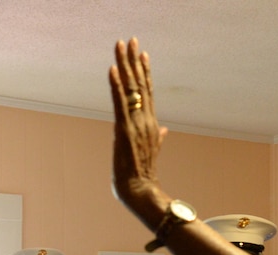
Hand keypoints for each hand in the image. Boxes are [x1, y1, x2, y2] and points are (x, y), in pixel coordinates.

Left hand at [109, 37, 168, 221]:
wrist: (141, 192)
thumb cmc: (143, 177)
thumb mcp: (151, 152)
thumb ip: (159, 138)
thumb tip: (165, 129)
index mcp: (151, 125)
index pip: (148, 93)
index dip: (145, 72)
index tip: (142, 53)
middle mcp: (146, 121)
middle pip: (140, 85)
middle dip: (134, 61)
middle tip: (131, 40)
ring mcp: (136, 125)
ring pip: (130, 90)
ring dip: (124, 66)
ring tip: (121, 46)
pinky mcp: (124, 131)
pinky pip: (119, 104)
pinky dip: (116, 86)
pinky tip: (112, 70)